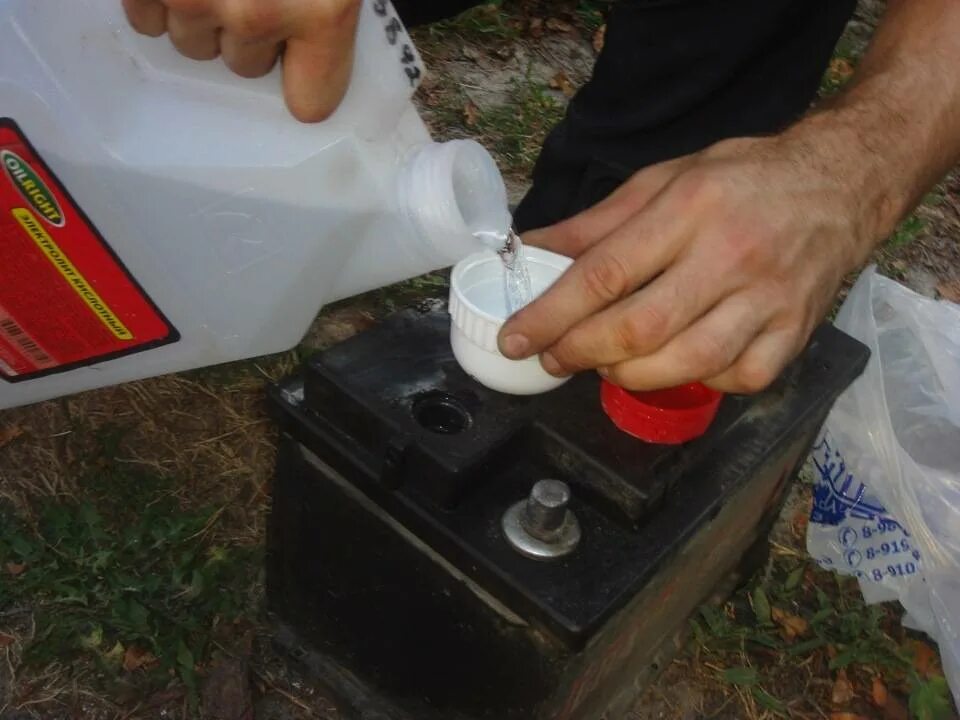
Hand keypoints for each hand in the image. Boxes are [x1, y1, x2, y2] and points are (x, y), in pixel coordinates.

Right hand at [122, 0, 360, 121]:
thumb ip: (327, 11)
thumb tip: (318, 66)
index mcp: (323, 10)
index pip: (312, 102)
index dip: (306, 75)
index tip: (301, 61)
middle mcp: (258, 12)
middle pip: (246, 67)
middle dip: (248, 31)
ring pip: (194, 42)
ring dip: (201, 11)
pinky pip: (146, 16)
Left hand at [499, 135, 876, 393]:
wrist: (840, 182)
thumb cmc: (741, 180)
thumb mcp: (663, 180)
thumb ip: (596, 223)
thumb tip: (531, 250)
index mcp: (689, 209)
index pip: (606, 272)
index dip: (553, 313)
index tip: (516, 339)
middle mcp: (731, 255)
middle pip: (642, 327)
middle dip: (582, 352)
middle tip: (552, 359)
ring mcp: (770, 299)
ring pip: (688, 362)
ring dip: (631, 376)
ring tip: (604, 365)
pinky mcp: (796, 331)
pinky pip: (738, 379)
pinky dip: (698, 382)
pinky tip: (676, 365)